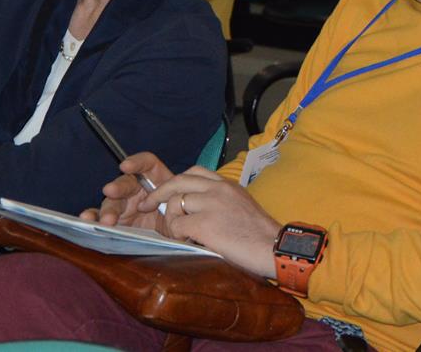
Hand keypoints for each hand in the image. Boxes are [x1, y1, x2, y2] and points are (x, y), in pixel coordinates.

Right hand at [81, 152, 174, 231]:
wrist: (176, 235)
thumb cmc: (180, 215)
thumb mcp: (182, 206)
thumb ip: (177, 202)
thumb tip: (174, 209)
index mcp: (156, 179)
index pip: (146, 164)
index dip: (137, 163)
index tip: (127, 166)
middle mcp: (137, 189)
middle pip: (125, 184)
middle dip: (118, 187)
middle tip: (111, 190)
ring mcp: (124, 205)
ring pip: (112, 202)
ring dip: (107, 210)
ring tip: (106, 220)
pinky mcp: (114, 221)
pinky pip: (100, 217)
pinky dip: (93, 218)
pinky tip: (86, 219)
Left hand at [147, 167, 282, 277]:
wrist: (273, 247)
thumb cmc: (260, 235)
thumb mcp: (241, 208)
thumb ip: (221, 203)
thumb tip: (198, 210)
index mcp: (228, 185)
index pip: (194, 172)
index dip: (176, 182)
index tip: (168, 194)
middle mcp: (219, 189)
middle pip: (178, 181)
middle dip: (158, 193)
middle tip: (146, 205)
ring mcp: (211, 204)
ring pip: (174, 203)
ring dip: (170, 219)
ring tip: (176, 233)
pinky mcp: (204, 223)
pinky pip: (176, 225)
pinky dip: (176, 234)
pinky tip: (187, 242)